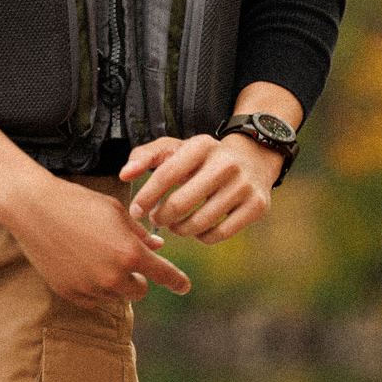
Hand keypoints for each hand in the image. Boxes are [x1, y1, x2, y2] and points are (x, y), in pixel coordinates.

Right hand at [0, 65, 191, 308]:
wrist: (35, 209)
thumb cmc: (80, 203)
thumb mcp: (116, 213)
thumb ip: (140, 234)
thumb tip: (158, 246)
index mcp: (130, 253)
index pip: (163, 275)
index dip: (177, 282)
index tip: (184, 287)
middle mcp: (112, 277)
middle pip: (139, 290)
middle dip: (139, 277)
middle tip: (127, 257)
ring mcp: (89, 288)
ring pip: (115, 296)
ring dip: (116, 282)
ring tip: (100, 256)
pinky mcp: (69, 293)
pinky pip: (92, 299)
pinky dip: (95, 288)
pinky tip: (84, 265)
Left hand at [119, 133, 283, 243]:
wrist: (252, 160)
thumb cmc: (201, 159)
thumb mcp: (175, 148)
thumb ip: (144, 156)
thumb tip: (124, 174)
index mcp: (202, 145)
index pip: (166, 174)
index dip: (146, 196)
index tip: (135, 211)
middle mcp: (226, 163)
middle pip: (180, 204)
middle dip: (161, 217)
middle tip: (157, 219)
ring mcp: (244, 186)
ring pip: (199, 224)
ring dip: (179, 229)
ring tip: (175, 225)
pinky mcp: (257, 206)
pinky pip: (218, 235)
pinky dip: (202, 237)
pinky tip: (197, 229)